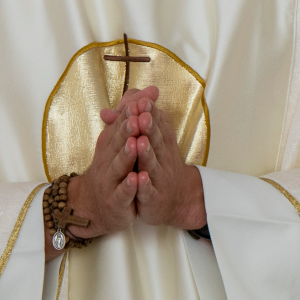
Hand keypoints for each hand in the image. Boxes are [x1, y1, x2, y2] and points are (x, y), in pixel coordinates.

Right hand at [44, 87, 150, 258]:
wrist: (92, 206)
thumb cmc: (111, 168)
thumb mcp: (120, 141)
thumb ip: (135, 115)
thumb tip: (151, 89)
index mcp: (110, 144)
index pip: (120, 126)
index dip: (130, 114)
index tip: (141, 101)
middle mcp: (107, 160)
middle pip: (118, 143)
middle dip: (127, 130)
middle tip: (137, 118)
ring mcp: (109, 181)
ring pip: (119, 167)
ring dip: (127, 155)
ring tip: (136, 143)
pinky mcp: (115, 201)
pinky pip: (122, 193)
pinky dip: (128, 186)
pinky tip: (136, 179)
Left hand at [132, 85, 205, 230]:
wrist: (178, 199)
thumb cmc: (161, 166)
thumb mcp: (151, 143)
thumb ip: (138, 124)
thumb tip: (121, 104)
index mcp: (162, 144)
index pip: (157, 126)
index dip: (151, 114)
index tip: (143, 100)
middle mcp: (163, 159)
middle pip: (156, 142)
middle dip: (150, 129)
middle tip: (143, 115)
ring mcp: (160, 179)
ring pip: (153, 165)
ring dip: (147, 153)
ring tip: (140, 141)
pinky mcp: (153, 198)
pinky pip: (148, 192)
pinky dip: (144, 185)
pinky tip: (140, 178)